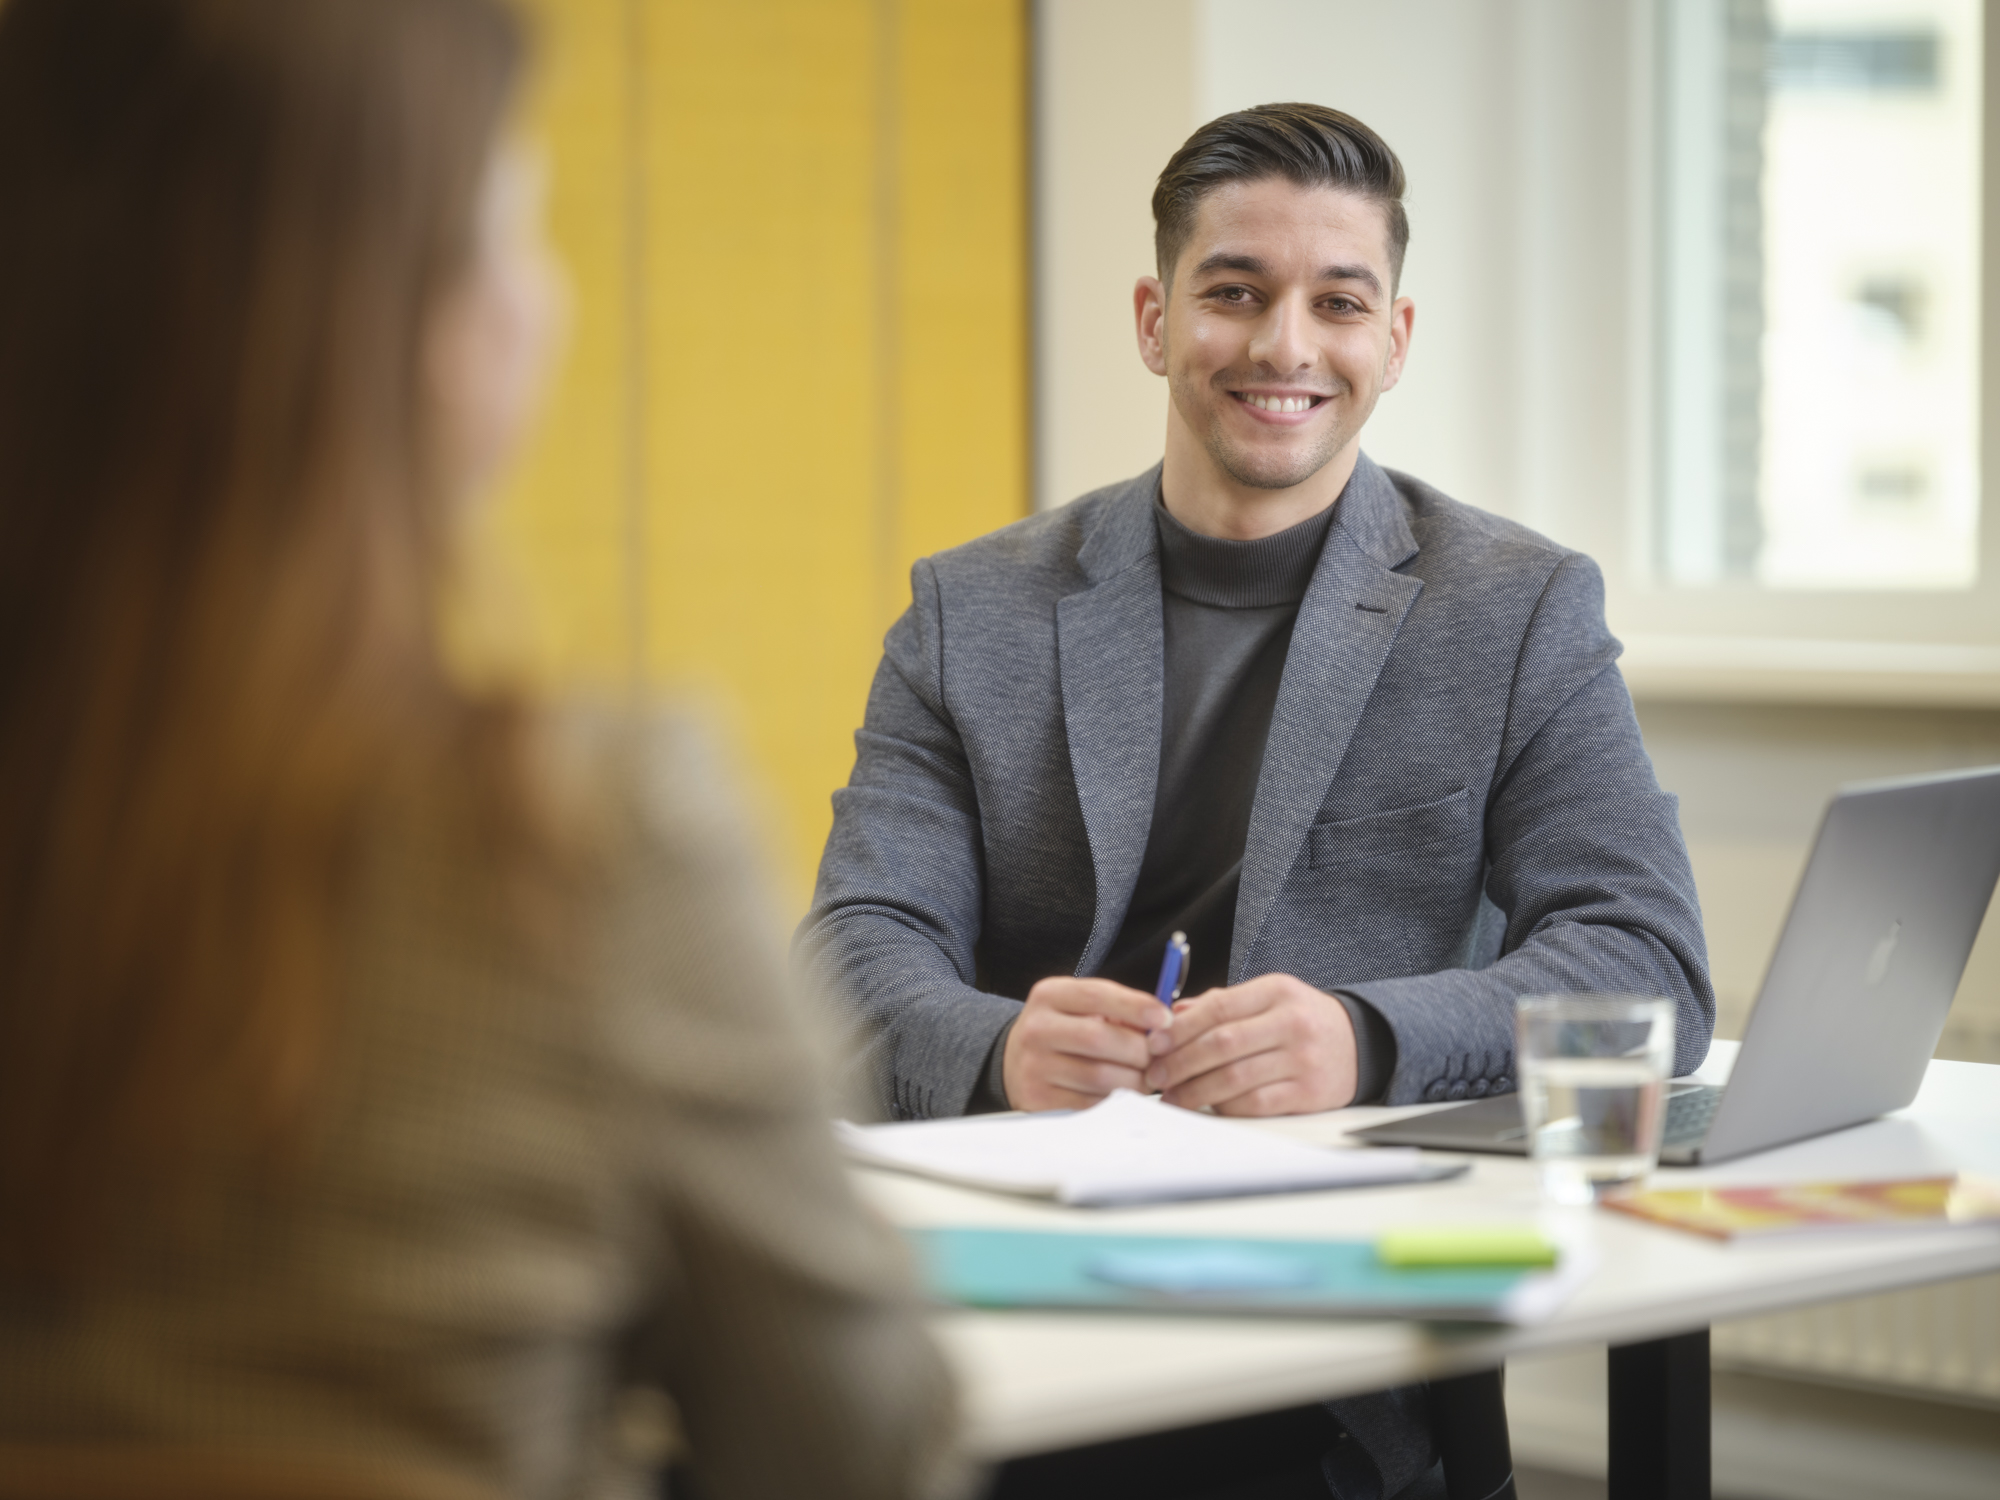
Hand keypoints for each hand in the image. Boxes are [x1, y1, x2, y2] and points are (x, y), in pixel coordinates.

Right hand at [1002, 977, 1174, 1111]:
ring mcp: (1034, 1066)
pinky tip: (1121, 1093)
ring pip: (1100, 1077)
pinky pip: (1091, 1104)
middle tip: (1158, 1057)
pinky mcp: (1038, 1099)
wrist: (1016, 1062)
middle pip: (1100, 1039)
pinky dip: (1115, 1100)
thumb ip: (1117, 1009)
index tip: (1164, 1017)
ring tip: (1144, 1077)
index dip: (1136, 1006)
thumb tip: (1162, 1024)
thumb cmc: (1063, 1031)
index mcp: (1049, 995)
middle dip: (1140, 1050)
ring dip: (1134, 1080)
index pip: (1097, 995)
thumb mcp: (1079, 1007)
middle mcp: (1036, 1028)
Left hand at [1142, 974, 1357, 1115]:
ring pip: (1235, 1078)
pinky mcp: (1309, 1093)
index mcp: (1277, 991)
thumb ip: (1222, 1004)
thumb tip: (1172, 1017)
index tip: (1155, 1043)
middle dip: (1180, 1062)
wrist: (1360, 1043)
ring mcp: (1303, 1059)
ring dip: (1196, 1091)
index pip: (1218, 1007)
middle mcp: (1292, 1023)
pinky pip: (1256, 1104)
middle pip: (1222, 1044)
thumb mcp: (1268, 998)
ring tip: (1174, 1097)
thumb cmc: (1302, 1019)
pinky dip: (1226, 1107)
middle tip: (1156, 1075)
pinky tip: (1209, 1106)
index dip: (1180, 1028)